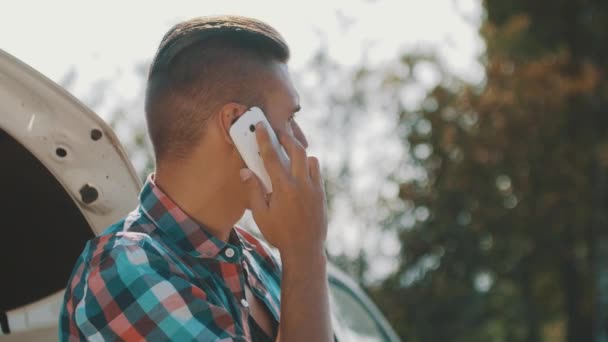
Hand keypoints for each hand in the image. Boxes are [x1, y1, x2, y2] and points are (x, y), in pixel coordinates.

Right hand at [240, 122, 327, 261]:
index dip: (265, 138)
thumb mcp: (260, 215)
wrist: (305, 250)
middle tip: (279, 133)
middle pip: (297, 150)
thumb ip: (253, 190)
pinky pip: (317, 172)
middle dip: (287, 138)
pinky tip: (301, 171)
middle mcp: (301, 184)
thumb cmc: (279, 234)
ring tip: (290, 152)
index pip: (272, 156)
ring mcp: (314, 189)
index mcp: (283, 188)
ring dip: (300, 153)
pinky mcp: (321, 194)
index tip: (262, 126)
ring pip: (311, 159)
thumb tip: (245, 171)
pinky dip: (309, 166)